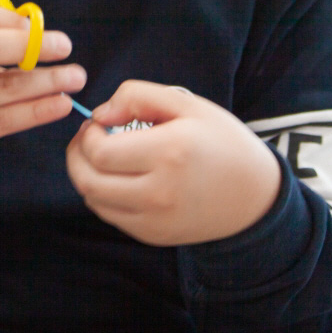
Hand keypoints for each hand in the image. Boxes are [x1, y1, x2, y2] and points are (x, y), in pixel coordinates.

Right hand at [0, 1, 85, 183]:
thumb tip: (21, 25)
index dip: (7, 18)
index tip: (35, 23)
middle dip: (30, 45)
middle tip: (65, 45)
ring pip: (1, 91)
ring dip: (45, 83)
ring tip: (76, 77)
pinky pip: (2, 123)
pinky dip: (34, 113)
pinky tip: (59, 105)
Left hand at [65, 80, 280, 245]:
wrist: (255, 195)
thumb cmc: (222, 142)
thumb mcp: (187, 104)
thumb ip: (137, 96)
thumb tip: (100, 114)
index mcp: (170, 152)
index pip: (100, 152)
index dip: (87, 134)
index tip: (98, 123)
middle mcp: (160, 192)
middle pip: (89, 181)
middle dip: (76, 155)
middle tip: (87, 137)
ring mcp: (156, 220)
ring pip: (94, 201)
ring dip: (85, 175)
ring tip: (99, 156)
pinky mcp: (155, 236)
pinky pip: (111, 216)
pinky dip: (103, 195)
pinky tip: (117, 177)